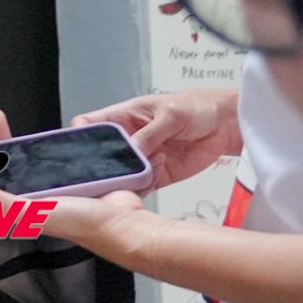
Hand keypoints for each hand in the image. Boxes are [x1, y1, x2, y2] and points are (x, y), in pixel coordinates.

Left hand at [0, 107, 152, 257]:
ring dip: (30, 144)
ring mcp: (58, 183)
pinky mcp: (77, 173)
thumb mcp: (31, 212)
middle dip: (4, 145)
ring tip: (20, 123)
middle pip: (15, 166)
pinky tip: (55, 132)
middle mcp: (37, 195)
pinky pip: (62, 155)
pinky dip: (57, 144)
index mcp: (22, 206)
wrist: (121, 220)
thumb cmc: (77, 222)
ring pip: (37, 159)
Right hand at [70, 89, 240, 187]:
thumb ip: (150, 133)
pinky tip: (135, 194)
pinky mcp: (157, 175)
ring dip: (117, 182)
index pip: (90, 124)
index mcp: (125, 116)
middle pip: (101, 154)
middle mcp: (129, 138)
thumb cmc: (197, 107)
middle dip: (96, 166)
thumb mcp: (171, 114)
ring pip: (119, 174)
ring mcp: (142, 158)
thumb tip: (131, 151)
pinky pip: (140, 186)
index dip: (78, 135)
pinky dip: (136, 192)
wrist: (226, 125)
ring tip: (114, 189)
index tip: (75, 150)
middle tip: (94, 178)